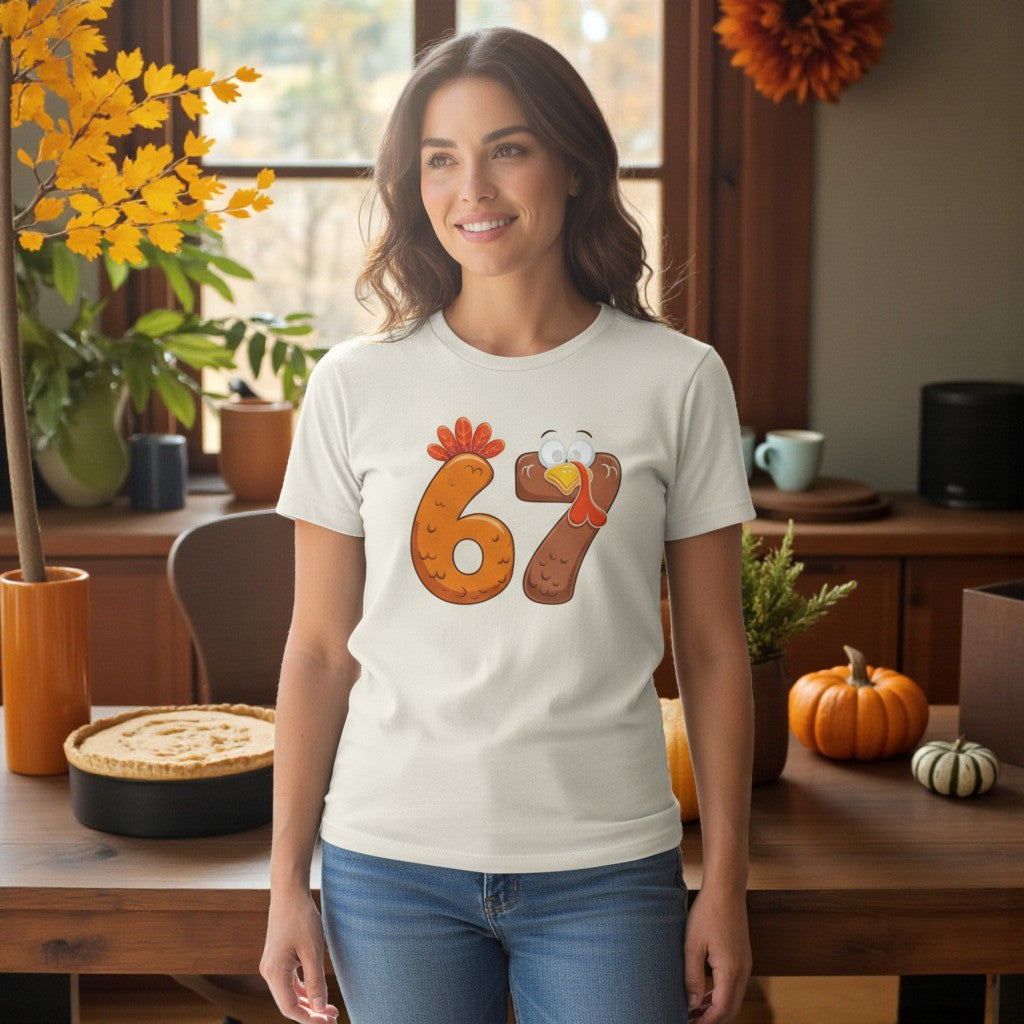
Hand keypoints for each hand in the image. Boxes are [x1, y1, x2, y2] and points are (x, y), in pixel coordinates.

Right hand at [260, 889, 340, 1022]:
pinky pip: (289, 982)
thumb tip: (320, 1008)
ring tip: (329, 1009)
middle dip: (311, 1013)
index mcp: (274, 973)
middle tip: (333, 1018)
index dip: (309, 1019)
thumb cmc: (301, 919)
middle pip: (289, 1004)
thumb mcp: (313, 951)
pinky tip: (317, 993)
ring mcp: (272, 965)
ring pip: (289, 994)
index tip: (328, 1022)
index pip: (290, 1008)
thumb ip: (315, 982)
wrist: (289, 893)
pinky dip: (303, 990)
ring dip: (308, 1003)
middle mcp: (269, 972)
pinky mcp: (278, 958)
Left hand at [683, 887, 751, 1023]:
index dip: (705, 1021)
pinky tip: (706, 991)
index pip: (721, 1010)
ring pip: (734, 998)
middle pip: (731, 1009)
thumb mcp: (692, 946)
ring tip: (694, 1008)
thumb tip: (693, 1004)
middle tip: (691, 1018)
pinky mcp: (743, 957)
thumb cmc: (707, 913)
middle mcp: (743, 971)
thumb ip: (692, 977)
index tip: (689, 1022)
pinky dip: (722, 994)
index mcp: (731, 970)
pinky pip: (735, 985)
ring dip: (717, 1007)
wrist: (726, 889)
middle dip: (712, 1019)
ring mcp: (746, 964)